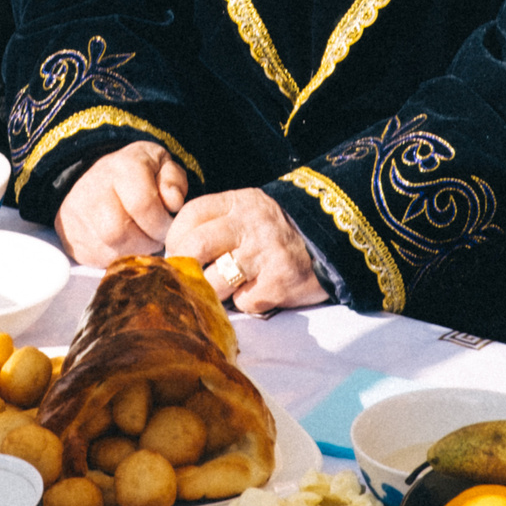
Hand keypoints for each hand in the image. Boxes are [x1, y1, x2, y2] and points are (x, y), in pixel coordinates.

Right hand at [54, 141, 188, 266]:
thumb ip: (173, 180)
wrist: (97, 178)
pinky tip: (126, 245)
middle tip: (155, 236)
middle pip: (120, 231)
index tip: (168, 224)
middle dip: (147, 241)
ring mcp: (77, 215)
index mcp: (122, 167)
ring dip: (134, 251)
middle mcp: (94, 189)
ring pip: (109, 248)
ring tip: (142, 239)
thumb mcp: (161, 165)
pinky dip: (118, 257)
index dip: (162, 223)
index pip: (143, 204)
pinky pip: (98, 259)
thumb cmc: (138, 174)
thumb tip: (172, 203)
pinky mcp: (71, 237)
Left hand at [162, 188, 328, 314]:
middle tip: (188, 279)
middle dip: (185, 268)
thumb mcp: (248, 212)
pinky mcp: (280, 281)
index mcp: (239, 203)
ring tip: (226, 288)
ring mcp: (265, 253)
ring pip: (214, 281)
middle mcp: (250, 224)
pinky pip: (244, 302)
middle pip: (195, 247)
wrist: (330, 242)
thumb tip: (174, 251)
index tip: (175, 253)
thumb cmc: (276, 231)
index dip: (175, 237)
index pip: (191, 215)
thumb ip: (216, 222)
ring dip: (214, 291)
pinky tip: (257, 292)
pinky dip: (246, 303)